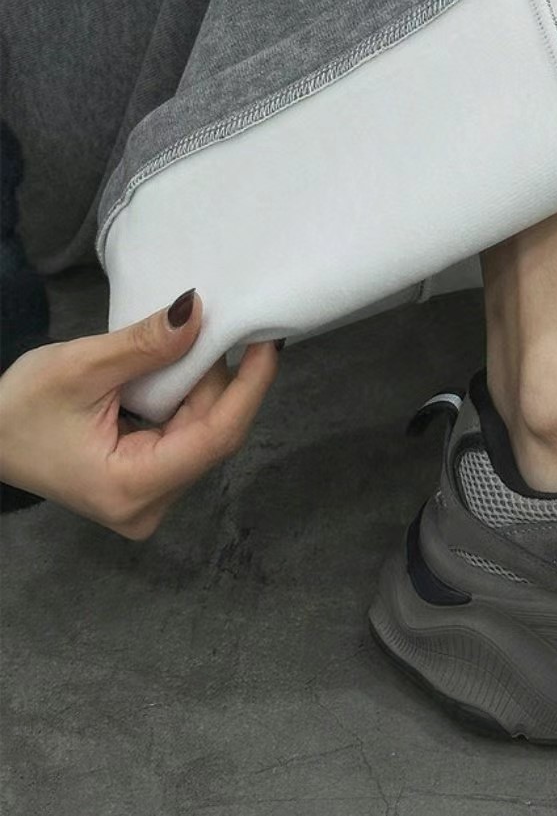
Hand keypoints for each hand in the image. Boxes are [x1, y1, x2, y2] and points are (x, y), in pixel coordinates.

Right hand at [0, 289, 278, 538]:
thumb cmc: (16, 408)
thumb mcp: (80, 367)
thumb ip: (145, 345)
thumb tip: (198, 312)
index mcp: (131, 487)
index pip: (216, 437)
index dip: (250, 387)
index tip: (269, 343)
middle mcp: (148, 506)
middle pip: (212, 435)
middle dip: (223, 380)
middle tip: (228, 327)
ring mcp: (147, 500)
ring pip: (201, 435)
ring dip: (205, 387)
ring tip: (200, 341)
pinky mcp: (144, 485)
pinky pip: (184, 438)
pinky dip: (188, 401)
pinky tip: (185, 368)